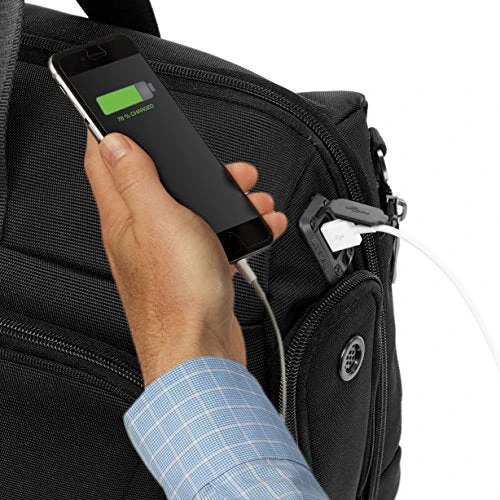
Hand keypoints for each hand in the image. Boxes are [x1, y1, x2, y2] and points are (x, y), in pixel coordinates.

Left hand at [84, 132, 287, 385]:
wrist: (202, 356)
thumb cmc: (179, 298)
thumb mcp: (159, 221)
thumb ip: (137, 178)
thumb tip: (113, 141)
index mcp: (125, 217)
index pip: (103, 161)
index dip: (109, 131)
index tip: (120, 111)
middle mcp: (142, 234)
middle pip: (157, 182)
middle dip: (187, 165)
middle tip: (212, 162)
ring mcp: (169, 254)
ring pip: (192, 210)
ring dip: (221, 197)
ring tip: (250, 195)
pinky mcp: (195, 272)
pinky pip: (214, 238)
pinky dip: (235, 228)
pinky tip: (258, 228)